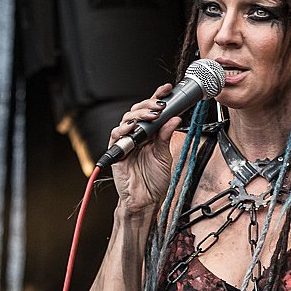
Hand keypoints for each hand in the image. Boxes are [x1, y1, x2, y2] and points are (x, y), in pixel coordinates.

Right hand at [108, 84, 181, 213]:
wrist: (145, 201)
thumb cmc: (154, 181)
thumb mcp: (164, 156)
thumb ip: (166, 136)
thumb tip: (174, 118)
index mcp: (149, 134)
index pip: (152, 111)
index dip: (158, 97)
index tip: (167, 89)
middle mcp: (137, 135)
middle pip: (138, 111)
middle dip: (149, 104)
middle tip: (160, 104)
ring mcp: (126, 142)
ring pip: (127, 119)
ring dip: (139, 114)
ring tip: (152, 114)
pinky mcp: (117, 151)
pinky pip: (116, 135)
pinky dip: (123, 129)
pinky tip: (132, 127)